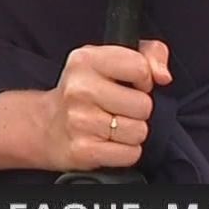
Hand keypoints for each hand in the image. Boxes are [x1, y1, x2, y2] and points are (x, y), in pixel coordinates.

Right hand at [37, 40, 172, 171]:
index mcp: (87, 60)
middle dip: (138, 110)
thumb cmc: (85, 90)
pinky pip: (130, 154)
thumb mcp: (111, 59)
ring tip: (113, 125)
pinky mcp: (83, 150)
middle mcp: (80, 89)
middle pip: (143, 105)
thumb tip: (163, 75)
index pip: (140, 68)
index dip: (144, 80)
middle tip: (120, 108)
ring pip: (139, 132)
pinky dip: (125, 152)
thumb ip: (149, 54)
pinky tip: (109, 142)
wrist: (45, 125)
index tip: (132, 84)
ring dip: (132, 132)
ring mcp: (80, 121)